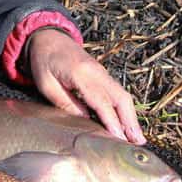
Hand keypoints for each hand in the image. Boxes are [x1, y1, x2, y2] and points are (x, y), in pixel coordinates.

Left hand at [27, 28, 145, 143]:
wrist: (49, 38)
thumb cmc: (43, 62)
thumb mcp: (46, 84)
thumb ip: (65, 102)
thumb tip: (85, 120)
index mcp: (81, 74)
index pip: (102, 102)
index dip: (112, 122)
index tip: (119, 139)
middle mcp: (97, 72)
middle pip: (121, 98)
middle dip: (131, 121)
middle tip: (137, 143)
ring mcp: (102, 73)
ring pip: (123, 95)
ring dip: (131, 117)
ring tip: (137, 138)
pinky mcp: (102, 75)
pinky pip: (118, 93)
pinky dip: (125, 109)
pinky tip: (127, 123)